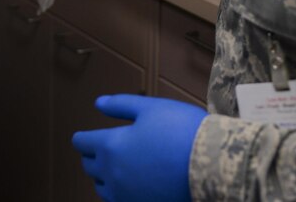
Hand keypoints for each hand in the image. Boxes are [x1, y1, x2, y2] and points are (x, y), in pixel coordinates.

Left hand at [71, 94, 206, 201]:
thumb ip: (120, 105)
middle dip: (92, 156)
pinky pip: (119, 201)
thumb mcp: (150, 108)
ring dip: (103, 177)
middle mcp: (113, 173)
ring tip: (115, 168)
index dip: (83, 138)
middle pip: (89, 166)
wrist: (213, 164)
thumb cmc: (181, 130)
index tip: (84, 137)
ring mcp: (126, 195)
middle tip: (100, 150)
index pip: (82, 143)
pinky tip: (131, 185)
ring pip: (102, 188)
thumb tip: (98, 104)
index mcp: (111, 145)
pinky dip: (120, 193)